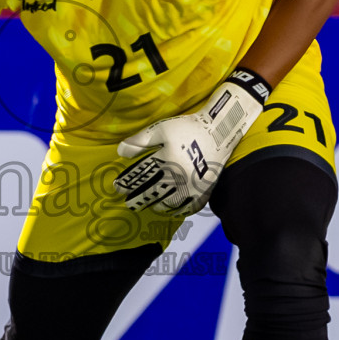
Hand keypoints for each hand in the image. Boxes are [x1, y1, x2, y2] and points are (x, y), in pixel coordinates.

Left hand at [112, 68, 270, 215]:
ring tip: (149, 204)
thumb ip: (140, 141)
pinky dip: (176, 211)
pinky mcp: (204, 192)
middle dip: (138, 200)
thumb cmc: (187, 128)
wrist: (219, 132)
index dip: (127, 184)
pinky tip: (169, 208)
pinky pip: (188, 209)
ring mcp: (193, 187)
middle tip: (129, 203)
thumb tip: (120, 152)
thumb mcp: (161, 129)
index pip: (141, 177)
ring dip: (155, 206)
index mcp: (167, 160)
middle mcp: (179, 177)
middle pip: (153, 194)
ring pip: (169, 204)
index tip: (118, 188)